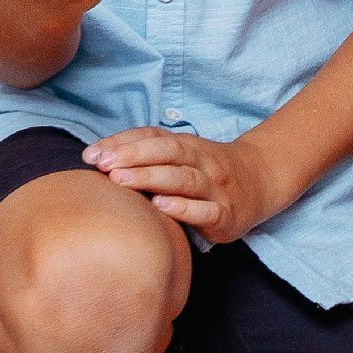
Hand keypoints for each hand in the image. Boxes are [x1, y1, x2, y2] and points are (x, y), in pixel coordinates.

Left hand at [86, 128, 282, 245]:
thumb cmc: (208, 170)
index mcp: (188, 145)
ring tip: (121, 180)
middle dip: (133, 157)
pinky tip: (161, 206)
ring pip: (183, 179)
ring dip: (151, 178)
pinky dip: (183, 208)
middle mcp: (202, 162)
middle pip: (167, 153)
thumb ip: (148, 154)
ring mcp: (215, 187)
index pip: (153, 138)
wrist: (261, 180)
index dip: (122, 143)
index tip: (91, 154)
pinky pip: (204, 211)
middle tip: (103, 165)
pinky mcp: (225, 214)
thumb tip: (98, 158)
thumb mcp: (183, 154)